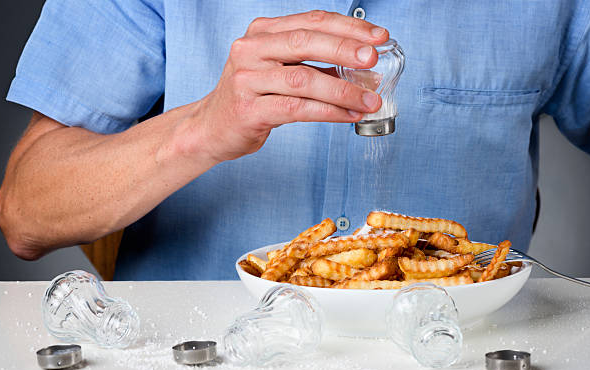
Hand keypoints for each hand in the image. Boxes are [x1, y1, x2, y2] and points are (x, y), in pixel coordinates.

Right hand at [180, 10, 388, 162]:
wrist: (211, 127)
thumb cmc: (251, 98)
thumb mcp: (278, 71)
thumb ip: (313, 64)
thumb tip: (362, 69)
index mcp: (262, 33)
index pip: (311, 21)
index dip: (348, 28)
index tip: (378, 37)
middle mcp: (251, 50)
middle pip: (305, 41)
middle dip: (345, 49)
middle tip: (374, 59)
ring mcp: (247, 79)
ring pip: (303, 79)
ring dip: (343, 89)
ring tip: (369, 100)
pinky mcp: (249, 110)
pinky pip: (297, 109)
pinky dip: (328, 112)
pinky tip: (348, 115)